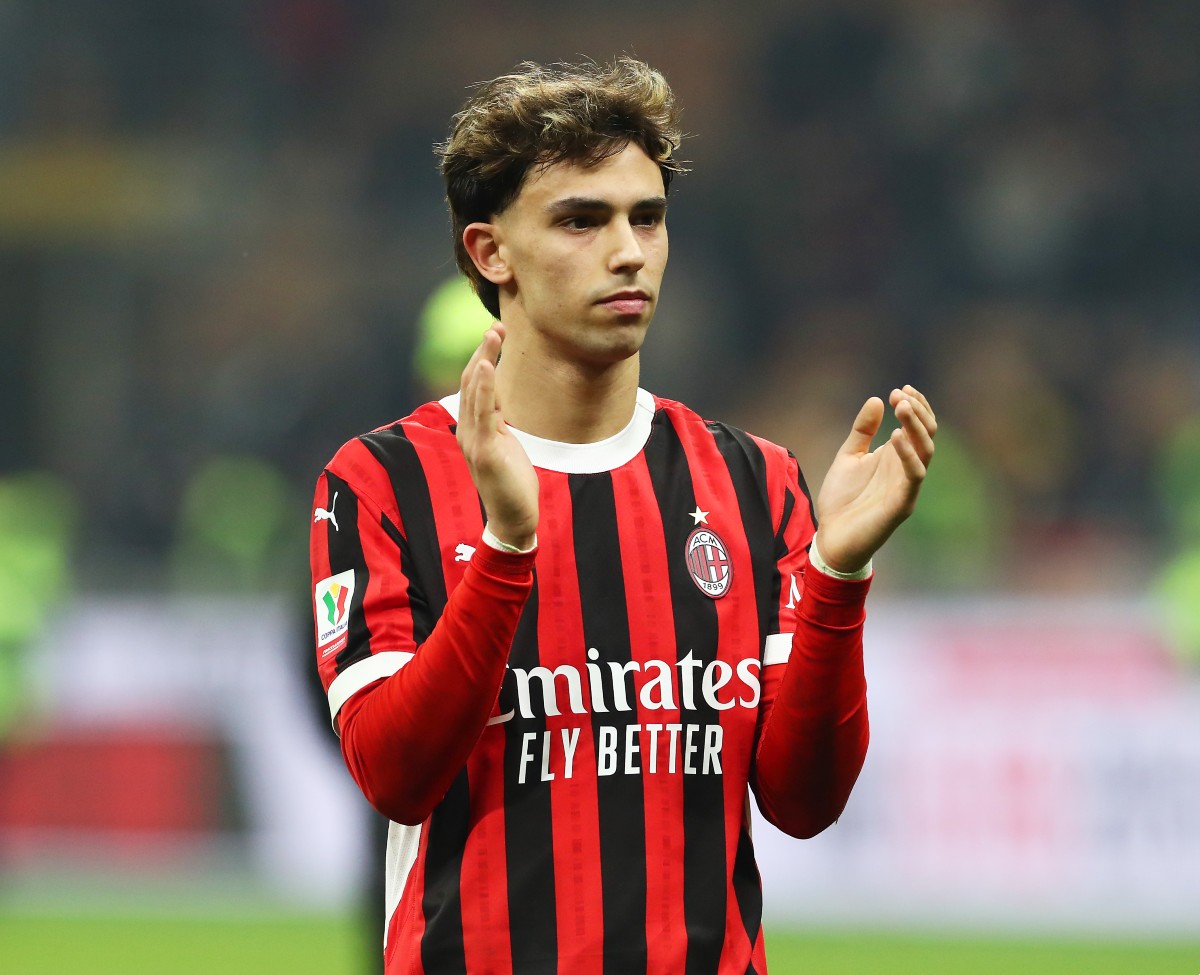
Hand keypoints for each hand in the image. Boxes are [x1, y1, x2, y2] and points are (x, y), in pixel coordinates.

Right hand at [456, 324, 539, 549]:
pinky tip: (486, 367)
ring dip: (482, 359)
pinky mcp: (484, 450)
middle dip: (482, 350)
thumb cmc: (513, 481)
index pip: (473, 384)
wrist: (514, 518)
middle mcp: (467, 430)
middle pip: (470, 381)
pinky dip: (482, 388)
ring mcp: (473, 440)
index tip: (497, 333)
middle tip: (498, 325)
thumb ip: (499, 419)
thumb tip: (503, 397)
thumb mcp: (506, 442)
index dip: (482, 356)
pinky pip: (481, 414)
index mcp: (472, 427)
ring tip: (493, 334)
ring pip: (473, 391)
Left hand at [814, 386, 936, 573]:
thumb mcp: (848, 457)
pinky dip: (908, 455)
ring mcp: (907, 486)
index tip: (899, 389)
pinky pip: (914, 476)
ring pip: (926, 451)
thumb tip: (876, 400)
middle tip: (900, 394)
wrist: (832, 539)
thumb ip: (862, 431)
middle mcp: (906, 469)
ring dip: (915, 427)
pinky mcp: (902, 504)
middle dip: (917, 411)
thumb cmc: (842, 500)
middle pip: (927, 434)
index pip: (918, 427)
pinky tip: (895, 436)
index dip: (914, 406)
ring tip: (901, 407)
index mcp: (896, 457)